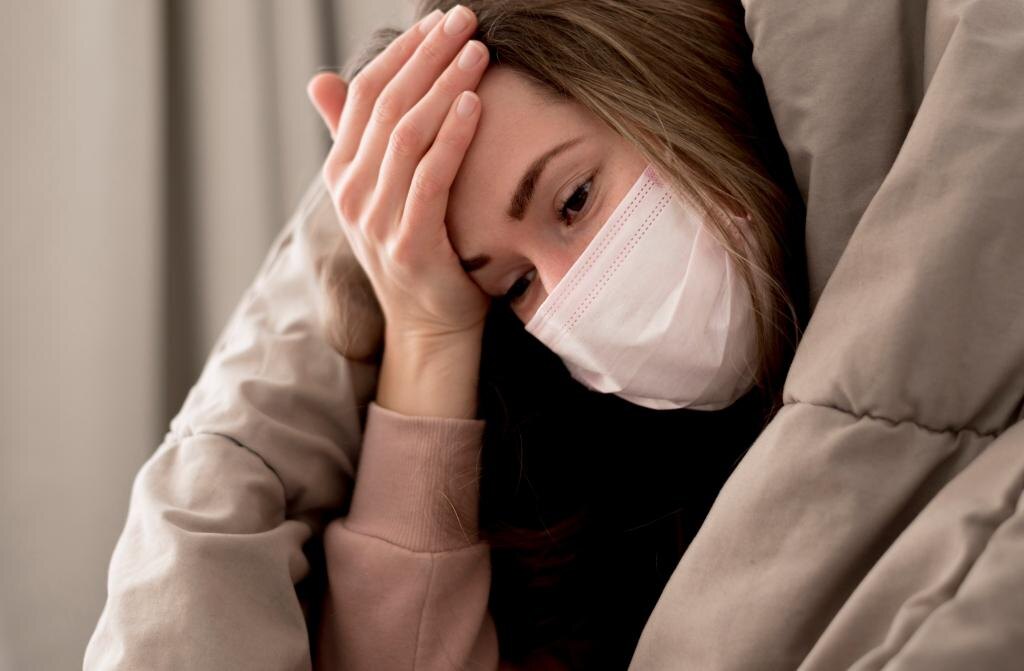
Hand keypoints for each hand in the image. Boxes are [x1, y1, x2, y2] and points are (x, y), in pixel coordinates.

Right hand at [306, 6, 490, 341]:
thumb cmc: (422, 250)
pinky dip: (451, 137)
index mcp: (344, 173)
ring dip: (444, 86)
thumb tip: (322, 79)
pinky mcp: (407, 244)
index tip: (437, 22)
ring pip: (407, 135)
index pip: (363, 95)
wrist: (430, 324)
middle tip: (464, 20)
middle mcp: (352, 193)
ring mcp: (375, 220)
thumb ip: (362, 139)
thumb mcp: (386, 191)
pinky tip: (474, 105)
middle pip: (387, 106)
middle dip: (427, 56)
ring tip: (477, 52)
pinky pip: (430, 178)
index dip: (400, 53)